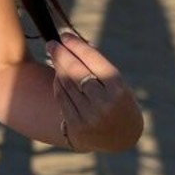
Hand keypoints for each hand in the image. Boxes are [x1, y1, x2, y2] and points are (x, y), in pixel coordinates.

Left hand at [46, 29, 143, 152]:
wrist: (123, 139)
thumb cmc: (120, 104)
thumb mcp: (120, 85)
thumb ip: (100, 68)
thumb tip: (75, 43)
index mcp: (118, 89)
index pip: (93, 59)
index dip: (77, 45)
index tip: (65, 35)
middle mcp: (104, 103)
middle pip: (76, 71)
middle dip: (61, 54)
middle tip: (51, 43)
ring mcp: (89, 117)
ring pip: (66, 84)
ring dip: (58, 67)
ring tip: (54, 56)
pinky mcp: (76, 127)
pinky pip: (61, 99)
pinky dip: (58, 85)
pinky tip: (57, 75)